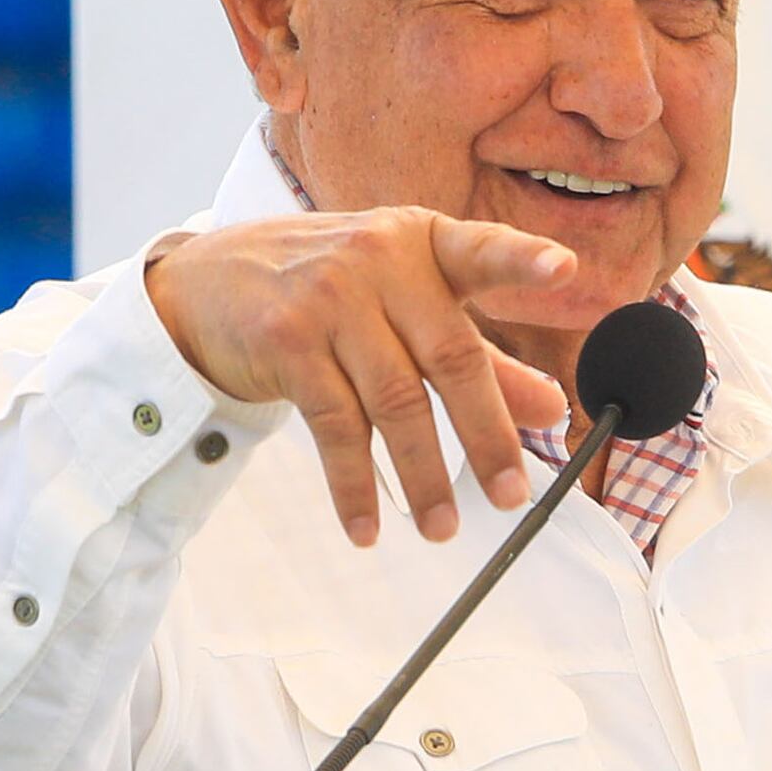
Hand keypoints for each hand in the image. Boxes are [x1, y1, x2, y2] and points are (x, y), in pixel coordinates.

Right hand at [144, 209, 577, 547]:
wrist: (205, 283)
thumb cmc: (326, 292)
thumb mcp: (404, 307)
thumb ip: (481, 355)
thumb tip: (553, 409)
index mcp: (421, 242)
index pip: (480, 250)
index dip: (523, 261)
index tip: (566, 271)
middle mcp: (380, 259)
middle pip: (449, 356)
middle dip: (485, 435)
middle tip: (511, 498)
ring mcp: (329, 297)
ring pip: (396, 402)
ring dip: (422, 477)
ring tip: (441, 528)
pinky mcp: (286, 340)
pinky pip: (335, 428)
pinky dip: (355, 486)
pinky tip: (368, 527)